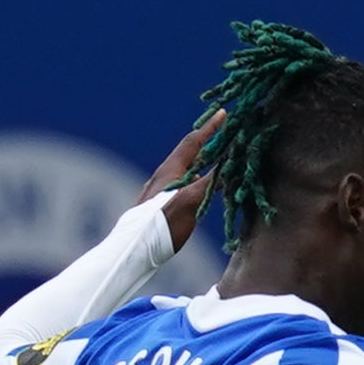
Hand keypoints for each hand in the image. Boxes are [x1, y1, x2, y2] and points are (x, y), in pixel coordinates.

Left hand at [139, 109, 223, 252]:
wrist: (134, 250)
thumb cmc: (162, 225)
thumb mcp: (190, 202)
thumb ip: (210, 182)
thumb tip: (229, 163)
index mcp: (171, 171)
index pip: (193, 143)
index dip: (210, 128)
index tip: (223, 114)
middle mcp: (163, 176)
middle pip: (188, 153)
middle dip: (206, 141)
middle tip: (222, 132)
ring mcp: (159, 190)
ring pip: (185, 168)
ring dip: (202, 160)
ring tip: (217, 158)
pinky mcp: (158, 204)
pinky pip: (182, 182)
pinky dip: (196, 178)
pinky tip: (199, 189)